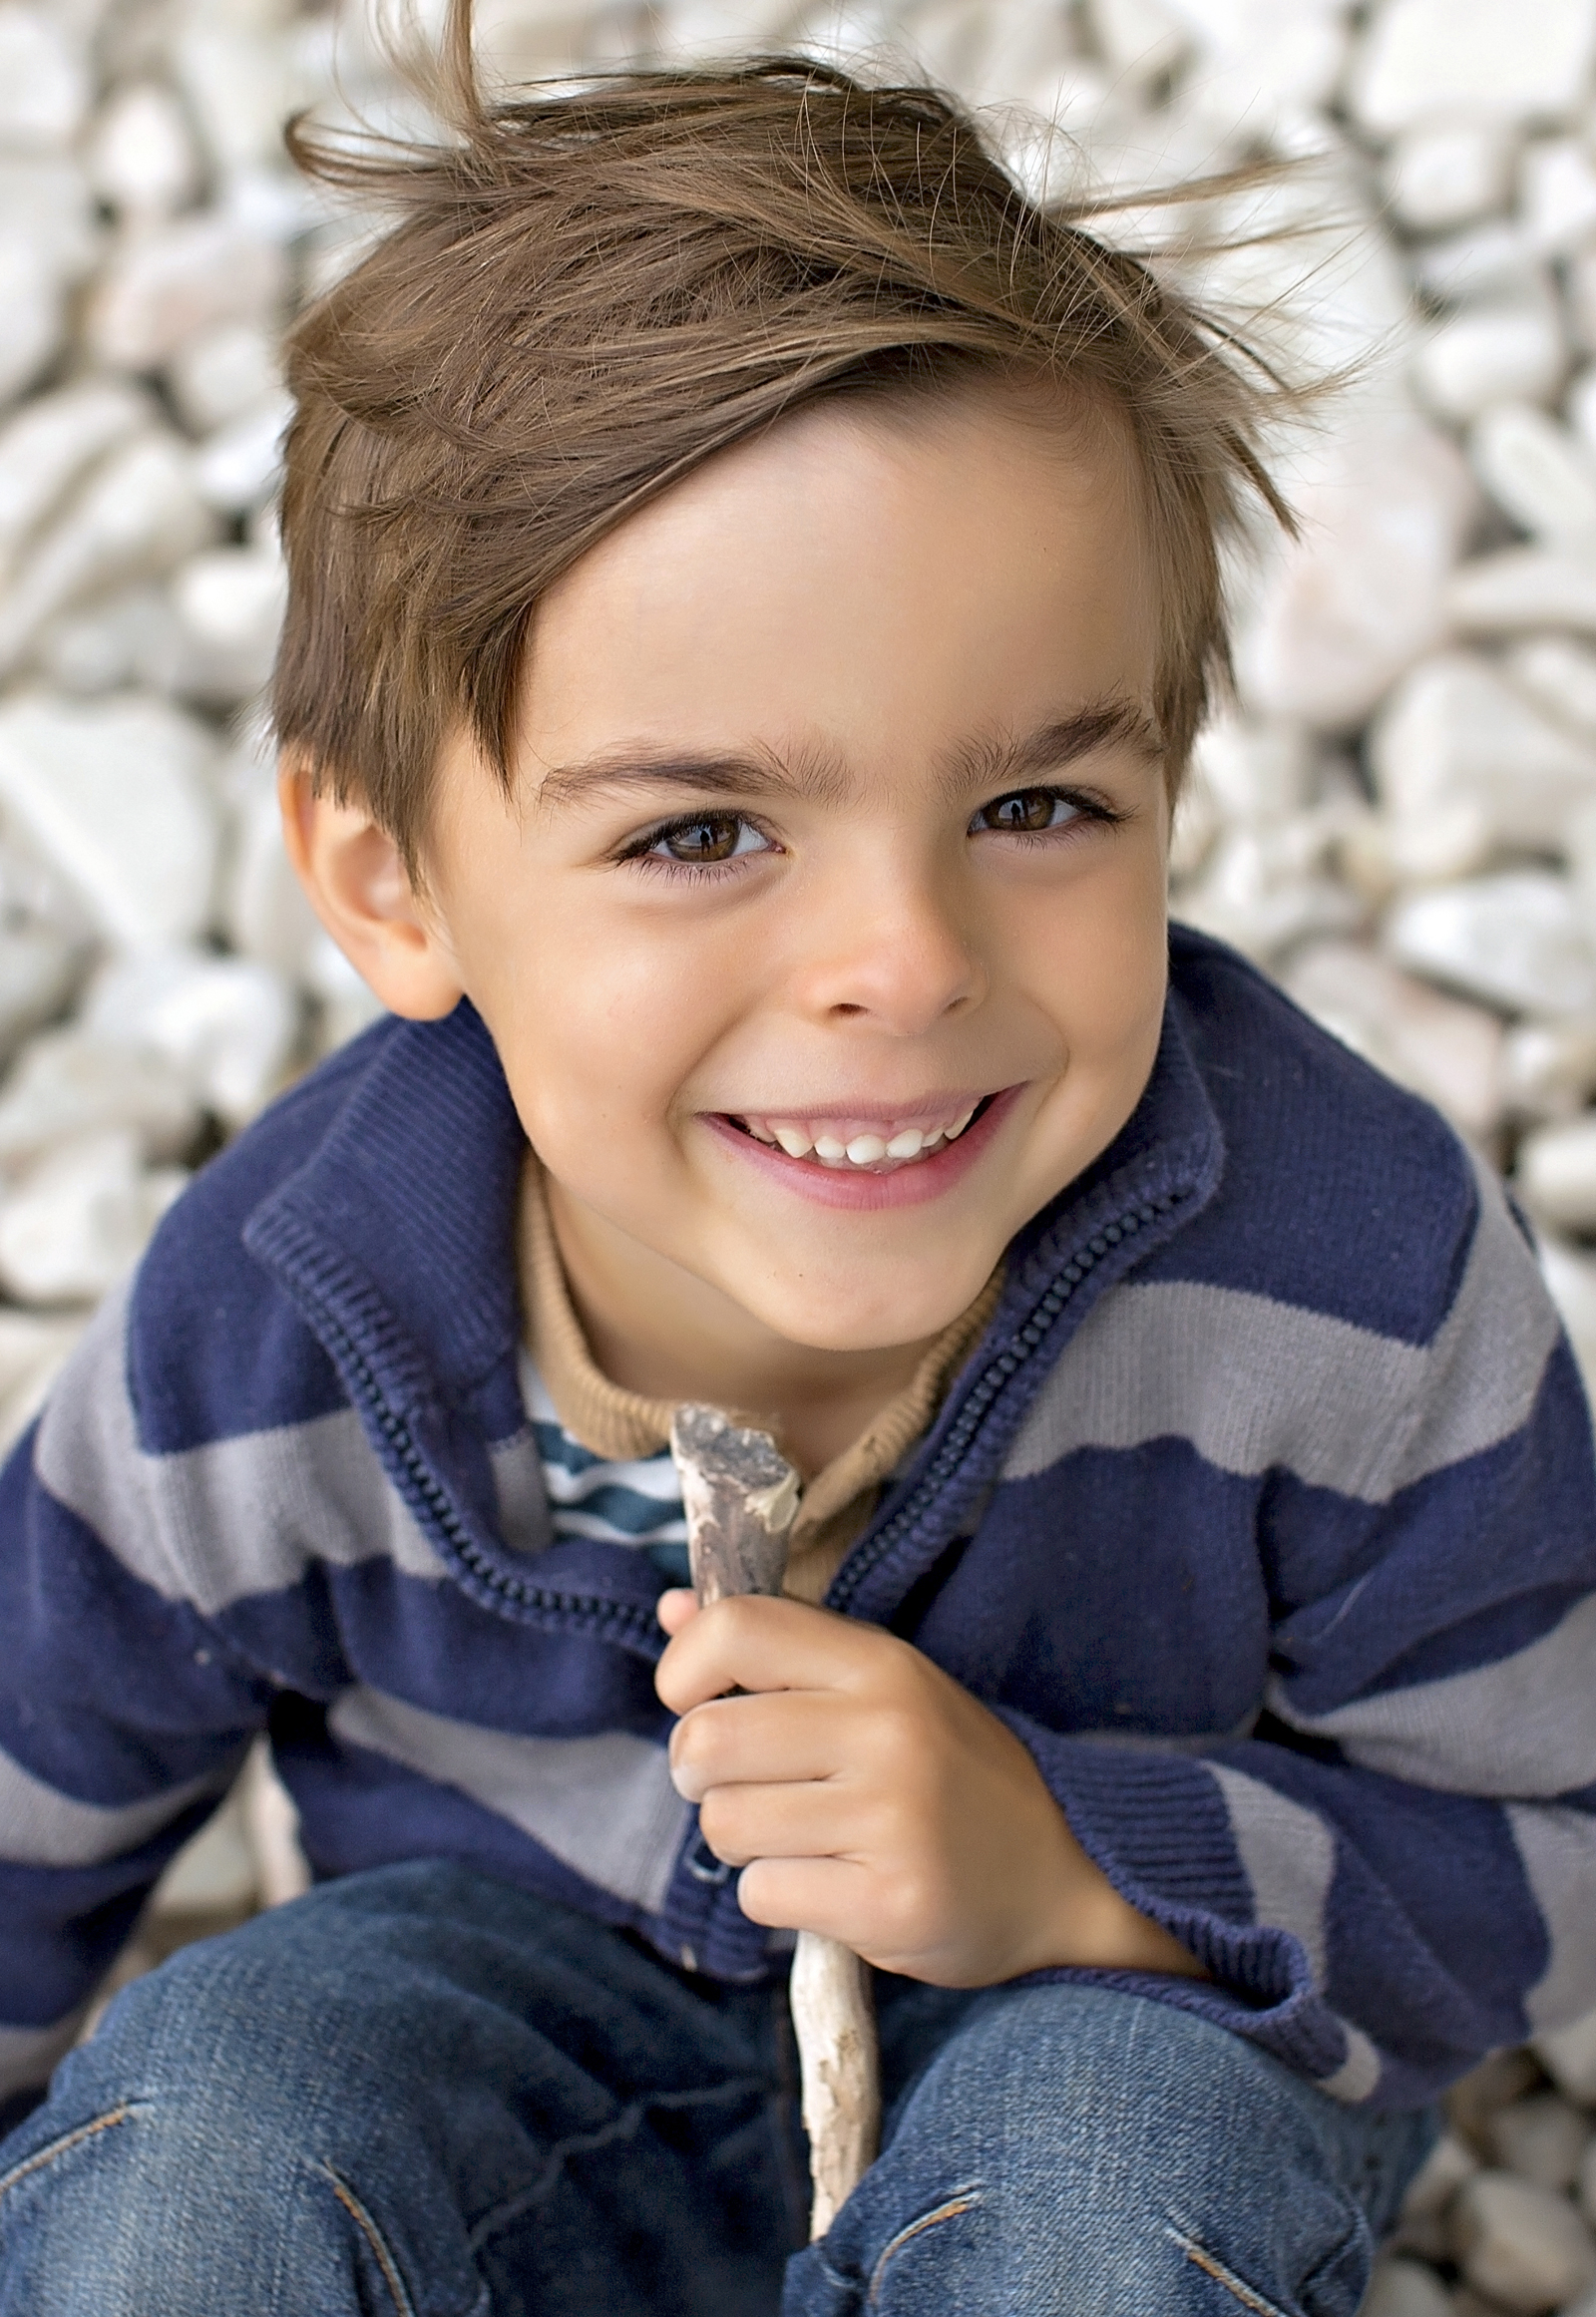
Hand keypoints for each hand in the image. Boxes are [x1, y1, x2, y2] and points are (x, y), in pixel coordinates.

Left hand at [655, 1591, 1201, 1988]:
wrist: (1069, 1873)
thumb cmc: (952, 1772)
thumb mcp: (881, 1687)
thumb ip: (779, 1648)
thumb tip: (670, 1611)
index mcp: (879, 1662)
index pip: (735, 1629)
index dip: (684, 1671)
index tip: (696, 1704)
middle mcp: (887, 1729)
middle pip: (707, 1739)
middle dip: (701, 1774)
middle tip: (748, 1786)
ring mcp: (892, 1818)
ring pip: (725, 1824)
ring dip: (746, 1842)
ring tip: (806, 1838)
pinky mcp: (891, 1901)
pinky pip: (761, 1893)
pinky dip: (780, 1896)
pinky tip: (836, 1884)